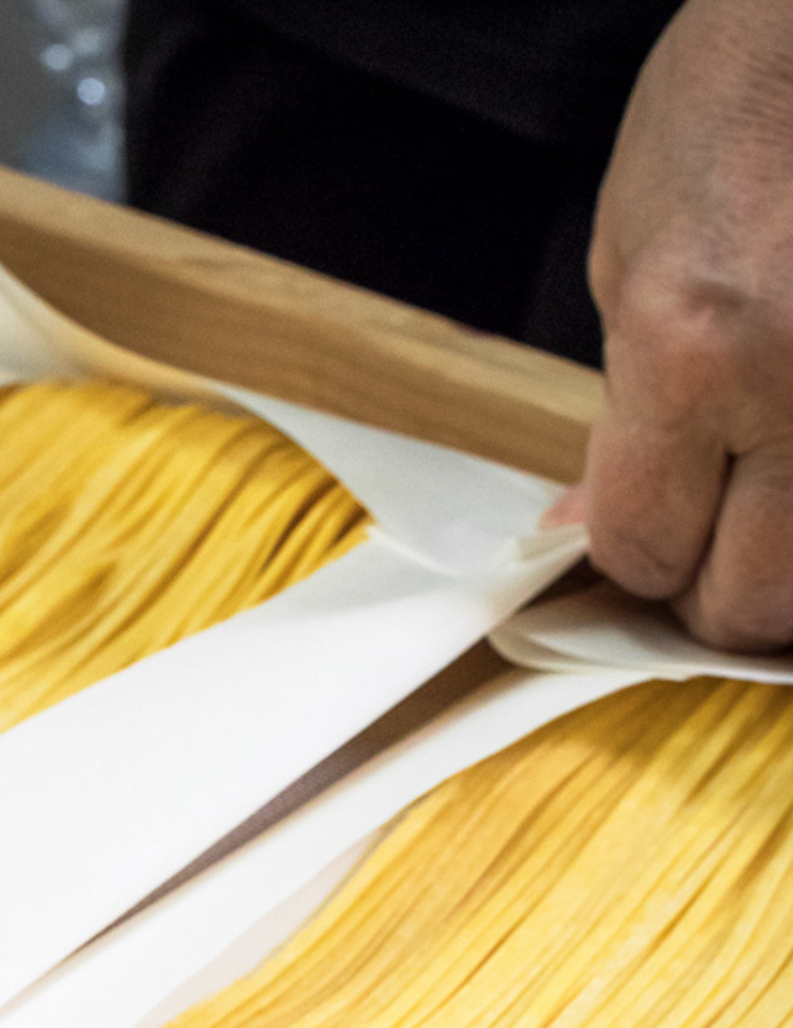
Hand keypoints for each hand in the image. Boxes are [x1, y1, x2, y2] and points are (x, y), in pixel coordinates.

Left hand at [571, 0, 792, 651]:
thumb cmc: (747, 95)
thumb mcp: (634, 247)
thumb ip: (617, 412)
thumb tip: (588, 529)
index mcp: (695, 354)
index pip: (646, 552)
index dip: (635, 561)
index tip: (644, 535)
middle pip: (758, 601)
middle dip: (722, 592)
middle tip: (716, 546)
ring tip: (770, 494)